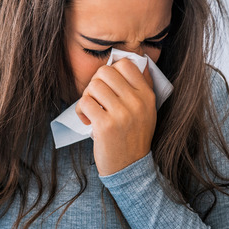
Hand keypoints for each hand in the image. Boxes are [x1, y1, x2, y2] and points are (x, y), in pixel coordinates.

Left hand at [76, 59, 156, 176]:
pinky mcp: (105, 125)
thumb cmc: (133, 136)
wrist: (130, 167)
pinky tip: (87, 120)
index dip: (112, 71)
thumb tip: (139, 61)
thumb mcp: (147, 111)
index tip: (109, 85)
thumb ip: (142, 87)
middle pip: (105, 72)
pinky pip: (84, 102)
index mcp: (147, 95)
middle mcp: (136, 102)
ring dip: (87, 97)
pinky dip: (81, 111)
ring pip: (93, 86)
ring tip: (92, 110)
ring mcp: (121, 113)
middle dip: (95, 83)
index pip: (126, 64)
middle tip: (97, 99)